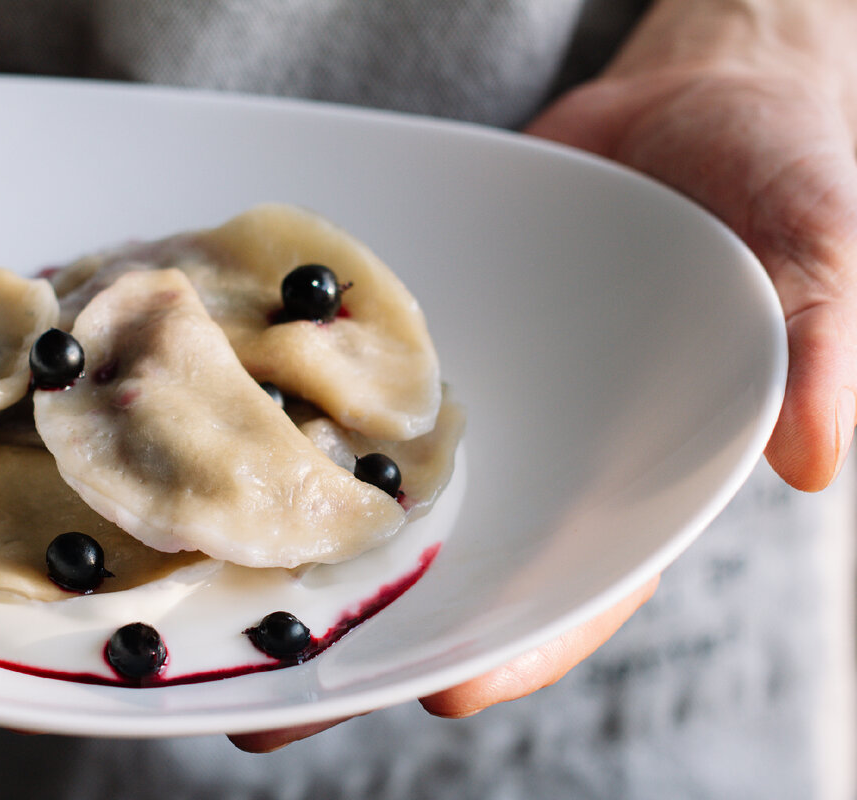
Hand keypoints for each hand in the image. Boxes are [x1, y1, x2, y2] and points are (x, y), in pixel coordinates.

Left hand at [239, 0, 856, 749]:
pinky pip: (334, 396)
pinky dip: (273, 427)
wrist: (684, 106)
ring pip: (365, 500)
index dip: (517, 645)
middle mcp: (535, 464)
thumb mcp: (813, 247)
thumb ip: (818, 342)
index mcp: (637, 481)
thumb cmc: (771, 176)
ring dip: (285, 556)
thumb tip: (817, 457)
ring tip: (191, 620)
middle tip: (263, 710)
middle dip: (358, 643)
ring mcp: (460, 411)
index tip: (445, 688)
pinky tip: (199, 455)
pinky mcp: (406, 352)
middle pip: (441, 575)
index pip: (579, 589)